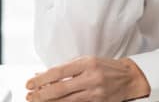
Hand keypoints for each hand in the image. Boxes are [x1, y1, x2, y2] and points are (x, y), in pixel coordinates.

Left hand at [25, 56, 149, 101]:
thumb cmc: (106, 68)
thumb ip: (65, 68)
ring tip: (37, 101)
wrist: (129, 78)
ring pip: (66, 101)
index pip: (58, 72)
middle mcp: (92, 78)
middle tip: (30, 96)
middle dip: (41, 94)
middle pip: (60, 89)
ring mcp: (95, 93)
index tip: (29, 83)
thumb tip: (42, 74)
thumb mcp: (86, 61)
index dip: (41, 79)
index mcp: (87, 63)